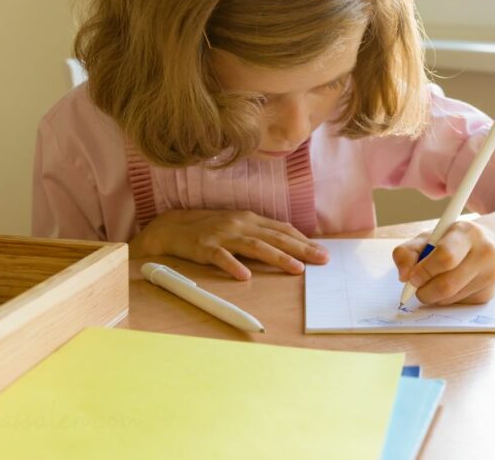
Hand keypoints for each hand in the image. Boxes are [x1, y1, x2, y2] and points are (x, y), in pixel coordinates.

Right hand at [132, 209, 327, 279]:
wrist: (172, 227)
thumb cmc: (209, 229)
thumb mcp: (237, 227)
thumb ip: (259, 234)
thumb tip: (287, 245)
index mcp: (250, 219)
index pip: (282, 229)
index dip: (304, 240)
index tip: (322, 252)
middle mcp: (240, 224)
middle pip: (275, 237)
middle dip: (301, 249)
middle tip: (321, 260)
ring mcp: (223, 235)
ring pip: (255, 246)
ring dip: (278, 257)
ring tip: (296, 268)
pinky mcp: (205, 248)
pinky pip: (221, 258)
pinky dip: (234, 266)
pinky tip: (246, 276)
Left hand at [392, 220, 494, 304]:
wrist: (492, 246)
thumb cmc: (453, 241)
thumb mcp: (429, 237)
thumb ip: (408, 251)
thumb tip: (404, 276)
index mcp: (466, 233)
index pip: (445, 256)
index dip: (424, 270)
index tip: (412, 277)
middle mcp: (484, 253)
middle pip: (447, 285)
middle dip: (424, 291)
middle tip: (416, 287)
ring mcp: (489, 275)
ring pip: (450, 298)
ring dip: (433, 296)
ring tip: (433, 282)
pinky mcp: (488, 294)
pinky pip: (457, 304)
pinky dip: (445, 299)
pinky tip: (450, 285)